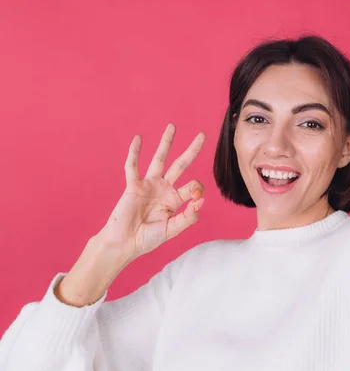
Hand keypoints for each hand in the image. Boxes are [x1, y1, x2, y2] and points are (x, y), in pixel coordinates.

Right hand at [96, 123, 205, 263]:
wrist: (124, 244)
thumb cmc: (147, 239)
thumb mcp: (172, 230)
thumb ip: (188, 217)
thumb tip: (202, 200)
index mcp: (175, 199)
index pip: (193, 186)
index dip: (197, 189)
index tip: (195, 198)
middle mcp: (164, 189)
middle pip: (181, 164)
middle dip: (191, 150)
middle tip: (202, 135)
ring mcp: (149, 185)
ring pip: (160, 159)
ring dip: (166, 142)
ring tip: (172, 126)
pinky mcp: (133, 185)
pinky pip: (133, 166)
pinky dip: (134, 152)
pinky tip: (138, 138)